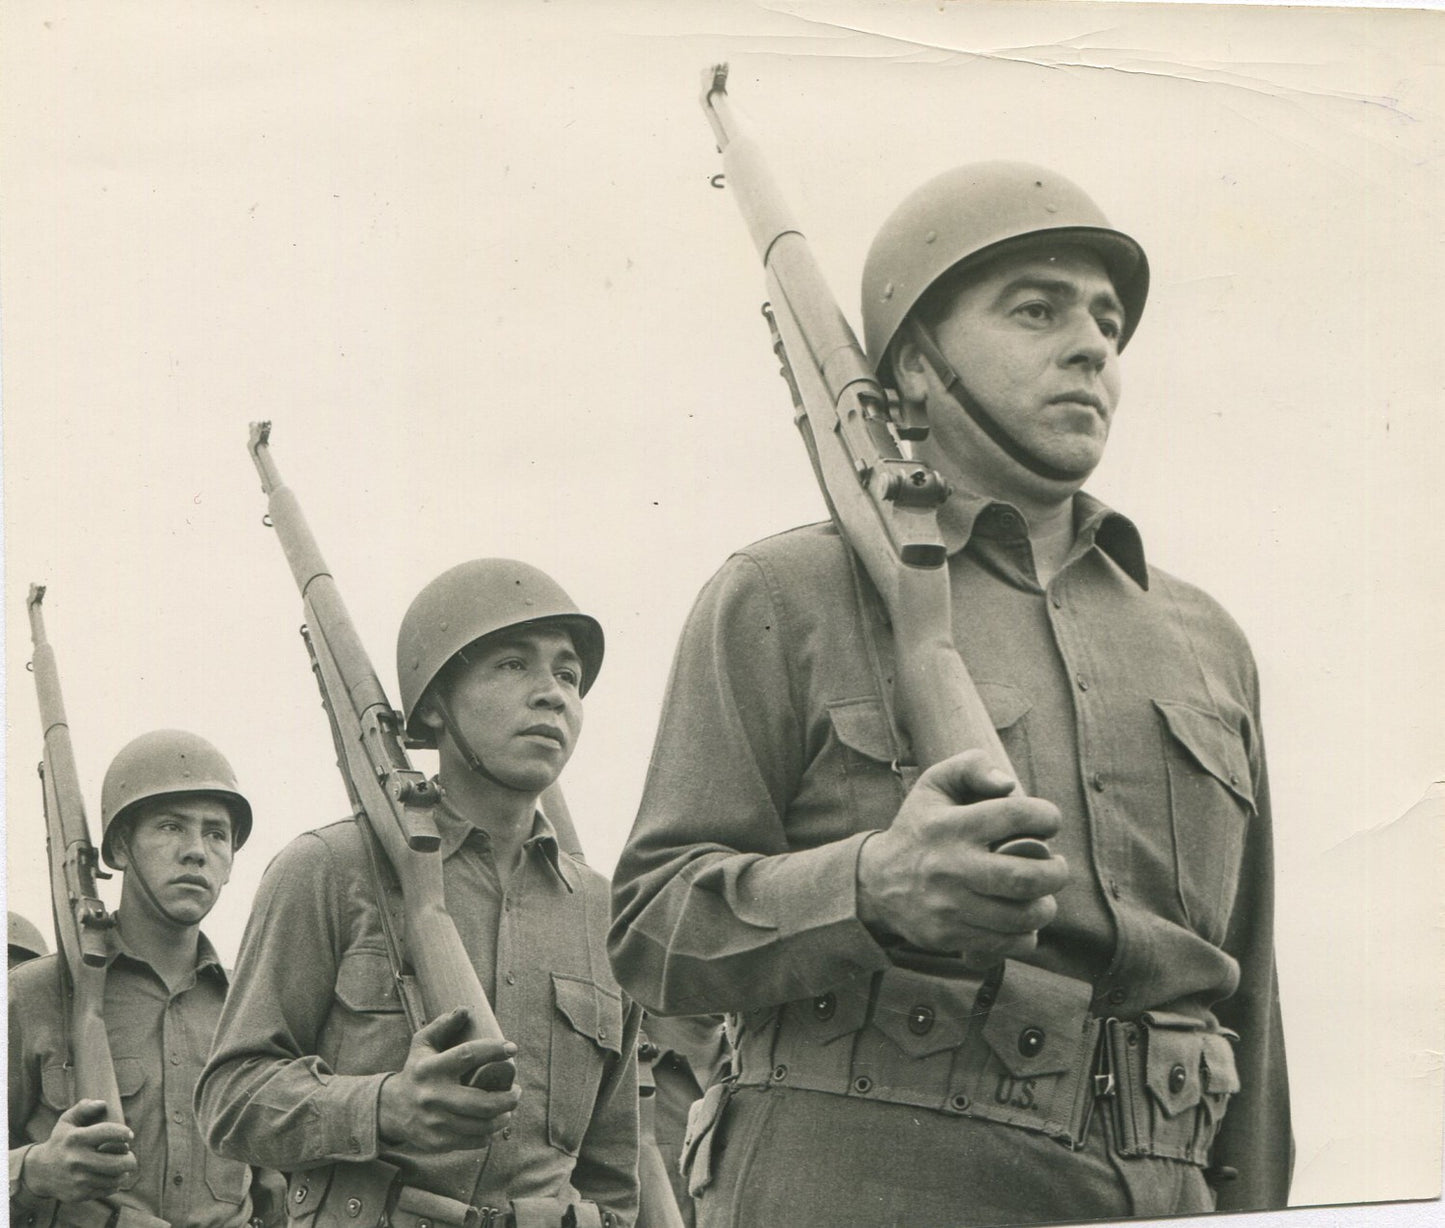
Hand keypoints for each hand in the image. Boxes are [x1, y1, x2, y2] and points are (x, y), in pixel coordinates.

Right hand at [22, 1100, 136, 1202]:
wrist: (39, 1172)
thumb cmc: (61, 1142)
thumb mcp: (67, 1122)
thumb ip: (83, 1108)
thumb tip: (102, 1103)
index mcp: (76, 1139)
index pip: (108, 1133)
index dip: (124, 1133)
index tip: (129, 1135)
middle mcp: (76, 1160)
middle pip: (117, 1162)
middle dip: (130, 1158)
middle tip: (129, 1155)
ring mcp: (77, 1179)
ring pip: (114, 1178)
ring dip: (124, 1172)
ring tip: (124, 1166)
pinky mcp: (78, 1194)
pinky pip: (106, 1190)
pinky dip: (114, 1184)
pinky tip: (114, 1177)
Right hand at [376, 1008, 520, 1151]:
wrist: (391, 1109)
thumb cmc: (416, 1070)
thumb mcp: (422, 1043)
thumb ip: (443, 1025)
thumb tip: (466, 1010)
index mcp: (430, 1068)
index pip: (468, 1055)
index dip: (494, 1050)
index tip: (512, 1048)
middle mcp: (433, 1096)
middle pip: (483, 1102)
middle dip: (509, 1097)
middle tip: (518, 1090)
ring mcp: (436, 1122)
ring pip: (482, 1125)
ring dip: (505, 1116)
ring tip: (510, 1106)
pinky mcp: (438, 1142)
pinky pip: (475, 1141)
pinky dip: (490, 1132)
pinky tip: (494, 1122)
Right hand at [857, 751, 1068, 964]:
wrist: (876, 883)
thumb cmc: (920, 828)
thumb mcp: (934, 785)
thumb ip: (970, 767)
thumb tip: (1008, 784)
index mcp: (951, 825)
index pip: (1016, 815)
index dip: (1046, 817)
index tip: (1048, 823)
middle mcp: (951, 866)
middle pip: (1025, 877)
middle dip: (1057, 872)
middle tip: (1057, 866)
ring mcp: (949, 906)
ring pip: (1021, 916)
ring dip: (1045, 906)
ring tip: (1041, 894)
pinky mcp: (949, 935)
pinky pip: (1007, 942)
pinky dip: (1025, 934)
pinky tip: (1021, 919)